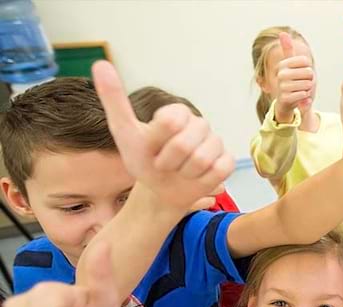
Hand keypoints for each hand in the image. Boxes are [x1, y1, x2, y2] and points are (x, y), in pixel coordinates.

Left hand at [91, 61, 234, 211]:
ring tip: (179, 172)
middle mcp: (200, 124)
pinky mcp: (226, 162)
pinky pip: (218, 170)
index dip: (156, 142)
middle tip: (163, 164)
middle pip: (184, 145)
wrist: (160, 190)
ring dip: (183, 173)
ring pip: (201, 160)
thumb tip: (100, 64)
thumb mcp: (124, 132)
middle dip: (167, 162)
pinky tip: (196, 178)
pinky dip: (202, 180)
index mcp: (178, 112)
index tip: (151, 147)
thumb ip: (114, 99)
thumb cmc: (144, 160)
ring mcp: (216, 143)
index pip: (169, 122)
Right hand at [274, 32, 314, 122]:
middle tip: (303, 84)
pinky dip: (305, 97)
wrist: (284, 103)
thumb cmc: (291, 82)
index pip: (306, 61)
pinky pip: (303, 94)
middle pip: (308, 72)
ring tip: (301, 90)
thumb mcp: (290, 65)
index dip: (309, 68)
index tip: (302, 73)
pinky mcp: (285, 98)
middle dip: (310, 80)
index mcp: (283, 64)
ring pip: (307, 84)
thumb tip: (283, 33)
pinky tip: (300, 97)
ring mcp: (282, 86)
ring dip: (308, 89)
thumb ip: (287, 50)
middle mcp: (281, 74)